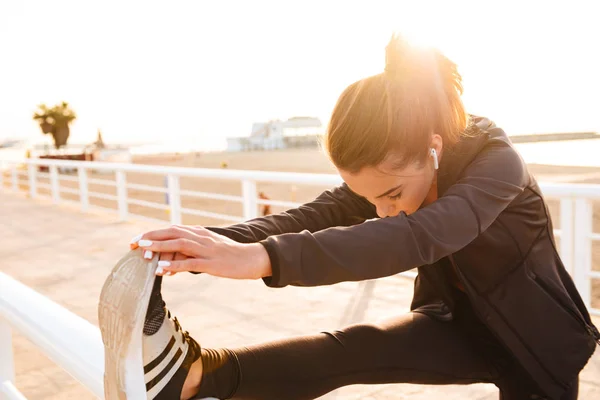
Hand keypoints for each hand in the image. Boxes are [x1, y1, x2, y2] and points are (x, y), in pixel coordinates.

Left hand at [129, 225, 271, 279]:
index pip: (172, 229)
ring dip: (160, 246)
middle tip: (132, 243)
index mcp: (200, 233)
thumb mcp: (210, 248)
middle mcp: (201, 237)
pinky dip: (174, 266)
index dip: (153, 233)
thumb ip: (191, 251)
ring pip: (179, 244)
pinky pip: (190, 263)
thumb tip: (171, 261)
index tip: (136, 240)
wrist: (252, 258)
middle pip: (172, 232)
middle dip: (151, 236)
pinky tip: (162, 270)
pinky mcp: (212, 263)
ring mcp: (207, 250)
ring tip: (142, 250)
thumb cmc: (230, 256)